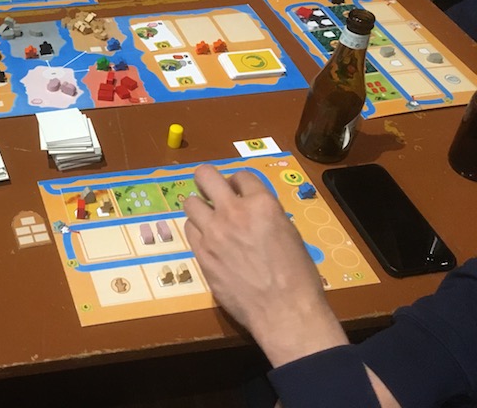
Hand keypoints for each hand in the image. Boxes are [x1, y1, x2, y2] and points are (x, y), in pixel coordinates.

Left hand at [183, 165, 346, 366]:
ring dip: (201, 208)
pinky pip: (190, 230)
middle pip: (205, 176)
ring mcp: (213, 232)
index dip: (240, 184)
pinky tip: (209, 241)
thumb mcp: (289, 233)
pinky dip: (198, 231)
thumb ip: (266, 215)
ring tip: (210, 220)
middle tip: (213, 193)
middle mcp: (234, 212)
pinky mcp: (201, 253)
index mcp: (262, 204)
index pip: (241, 176)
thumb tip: (252, 210)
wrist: (284, 311)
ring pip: (191, 203)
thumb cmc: (298, 275)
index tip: (240, 193)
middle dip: (208, 180)